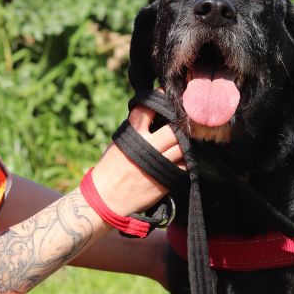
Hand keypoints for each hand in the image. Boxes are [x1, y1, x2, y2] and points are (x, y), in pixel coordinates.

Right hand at [89, 102, 184, 217]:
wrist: (106, 199)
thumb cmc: (110, 168)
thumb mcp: (118, 144)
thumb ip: (135, 129)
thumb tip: (152, 115)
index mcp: (132, 136)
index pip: (147, 110)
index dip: (158, 98)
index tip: (166, 94)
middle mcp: (147, 148)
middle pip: (173, 130)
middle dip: (180, 124)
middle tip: (185, 120)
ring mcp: (158, 165)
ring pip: (183, 148)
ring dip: (186, 143)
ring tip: (187, 139)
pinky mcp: (166, 180)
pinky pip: (184, 166)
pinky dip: (186, 160)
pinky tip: (183, 158)